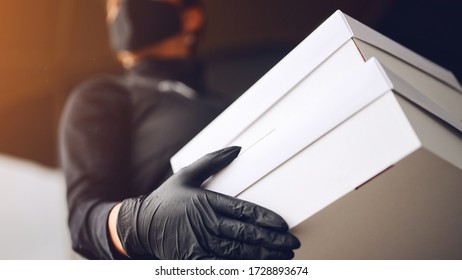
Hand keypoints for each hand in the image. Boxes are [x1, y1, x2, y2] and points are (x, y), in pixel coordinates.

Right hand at [116, 146, 299, 258]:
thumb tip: (237, 148)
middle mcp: (205, 223)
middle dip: (271, 241)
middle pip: (244, 234)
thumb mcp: (186, 174)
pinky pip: (222, 266)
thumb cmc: (167, 199)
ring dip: (263, 256)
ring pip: (237, 253)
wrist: (141, 225)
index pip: (242, 211)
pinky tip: (258, 268)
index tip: (283, 225)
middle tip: (292, 244)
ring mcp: (199, 244)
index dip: (265, 219)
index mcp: (205, 202)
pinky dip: (242, 268)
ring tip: (283, 257)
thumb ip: (212, 160)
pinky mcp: (194, 260)